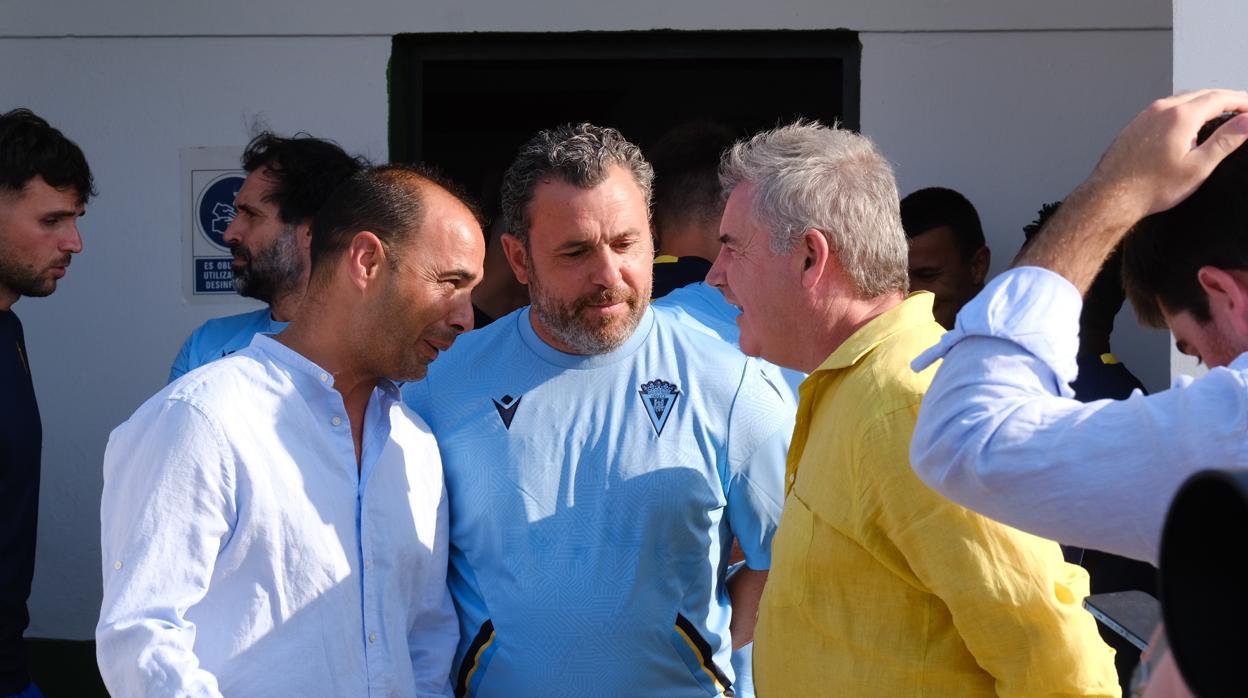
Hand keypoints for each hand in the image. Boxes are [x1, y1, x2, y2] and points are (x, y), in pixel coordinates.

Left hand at [1087, 89, 1247, 217]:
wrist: (1110, 197)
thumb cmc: (1150, 188)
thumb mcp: (1198, 166)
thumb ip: (1226, 140)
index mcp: (1179, 116)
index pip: (1220, 98)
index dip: (1242, 101)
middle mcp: (1160, 110)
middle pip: (1202, 94)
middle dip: (1226, 99)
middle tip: (1243, 108)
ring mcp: (1145, 115)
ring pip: (1183, 99)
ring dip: (1206, 101)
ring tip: (1222, 112)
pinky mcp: (1136, 124)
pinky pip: (1166, 108)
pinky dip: (1186, 109)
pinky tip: (1190, 122)